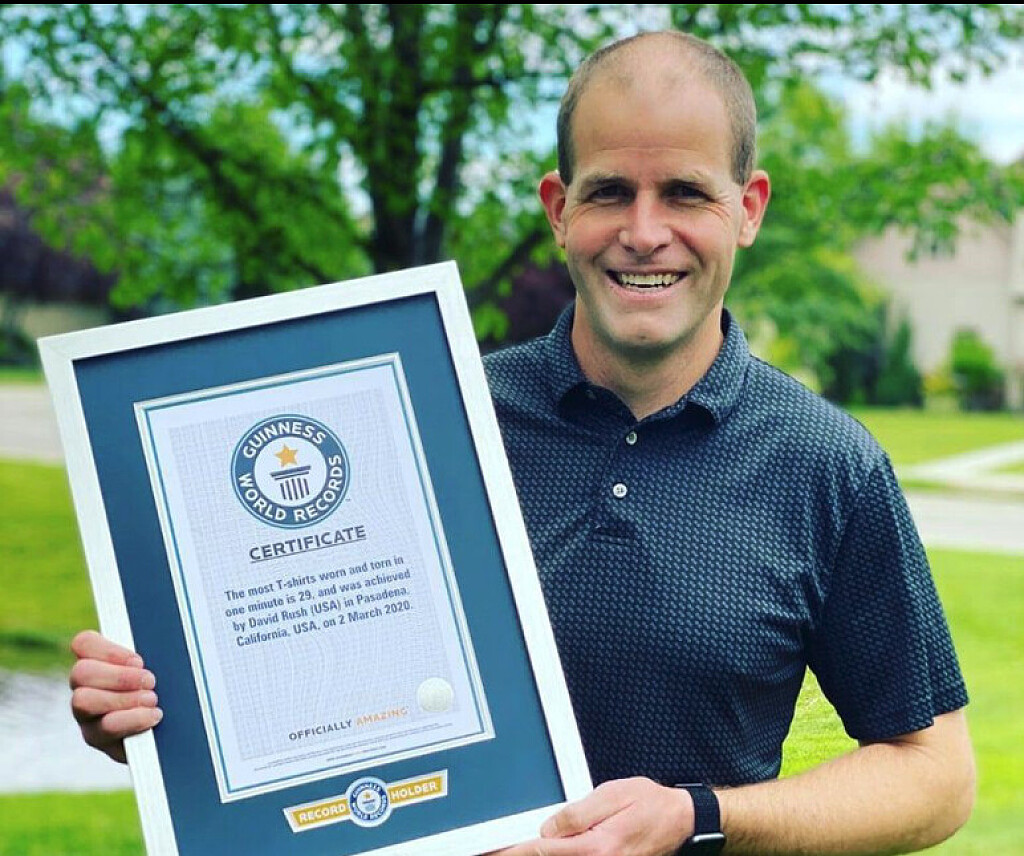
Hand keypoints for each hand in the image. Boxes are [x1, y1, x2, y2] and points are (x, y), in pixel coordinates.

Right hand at [69, 629, 162, 763]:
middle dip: (120, 676)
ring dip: (124, 699)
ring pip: (85, 701)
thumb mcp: (159, 667)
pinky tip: (152, 717)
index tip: (138, 660)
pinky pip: (105, 728)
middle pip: (81, 672)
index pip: (84, 643)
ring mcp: (86, 715)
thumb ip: (150, 654)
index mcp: (97, 661)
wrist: (175, 728)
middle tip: (150, 681)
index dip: (109, 649)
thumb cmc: (167, 689)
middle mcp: (85, 687)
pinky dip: (133, 720)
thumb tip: (158, 639)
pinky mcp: (96, 738)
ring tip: (152, 700)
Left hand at [488, 777, 693, 855]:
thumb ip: (577, 814)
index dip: (519, 851)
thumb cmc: (650, 803)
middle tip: (500, 849)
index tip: (496, 852)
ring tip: (522, 847)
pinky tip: (554, 847)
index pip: (547, 852)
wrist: (681, 821)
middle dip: (529, 855)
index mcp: (598, 847)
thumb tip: (548, 829)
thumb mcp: (612, 795)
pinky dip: (562, 855)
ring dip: (545, 854)